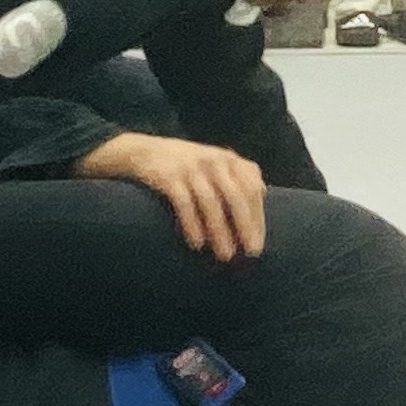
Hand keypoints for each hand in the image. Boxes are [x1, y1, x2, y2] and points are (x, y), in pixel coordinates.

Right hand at [80, 132, 268, 261]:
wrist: (143, 151)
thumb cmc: (184, 164)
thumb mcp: (213, 161)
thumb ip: (237, 174)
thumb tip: (263, 192)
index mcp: (228, 159)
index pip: (251, 188)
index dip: (257, 217)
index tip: (257, 244)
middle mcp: (213, 160)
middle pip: (235, 196)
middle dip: (245, 226)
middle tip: (250, 252)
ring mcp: (190, 167)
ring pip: (211, 202)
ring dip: (220, 231)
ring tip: (225, 255)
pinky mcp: (168, 176)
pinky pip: (184, 203)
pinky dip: (192, 225)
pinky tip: (197, 244)